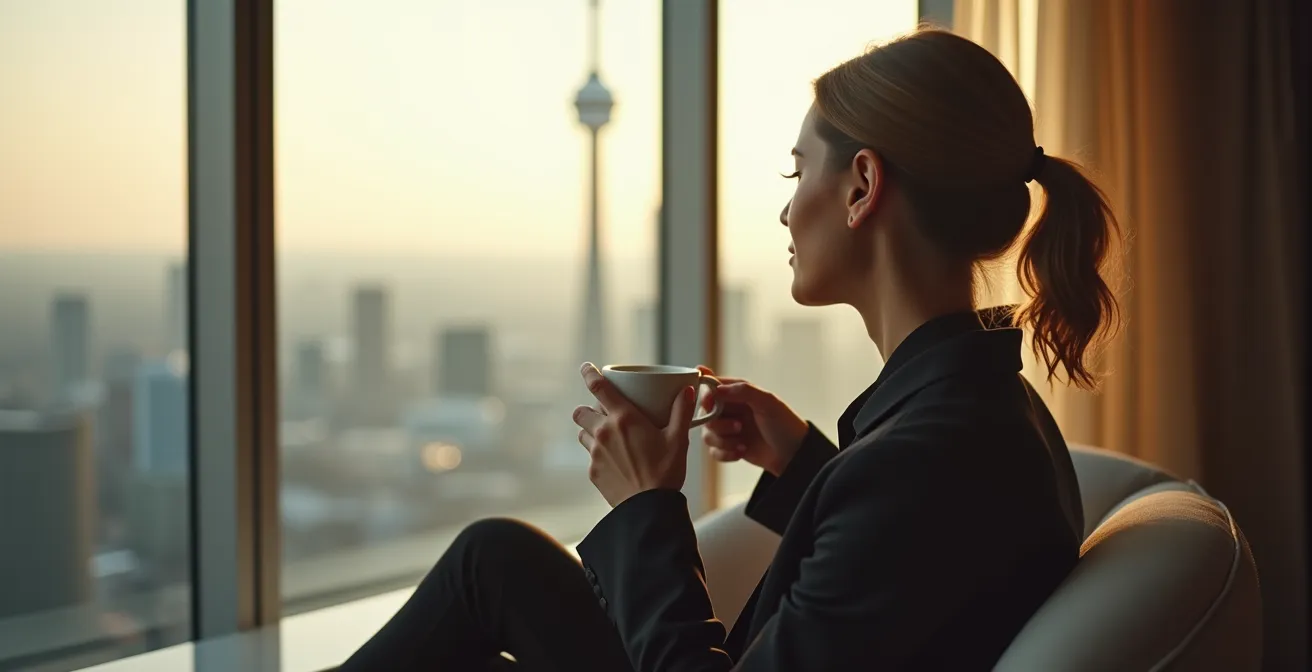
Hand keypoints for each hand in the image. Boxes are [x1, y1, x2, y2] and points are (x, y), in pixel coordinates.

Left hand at [573, 362, 697, 506]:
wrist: (650, 510)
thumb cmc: (666, 473)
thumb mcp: (678, 439)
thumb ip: (682, 411)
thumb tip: (688, 390)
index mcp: (624, 418)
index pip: (598, 387)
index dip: (589, 374)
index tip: (586, 367)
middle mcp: (604, 432)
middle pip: (582, 410)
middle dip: (589, 408)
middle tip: (606, 413)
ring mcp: (595, 453)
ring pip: (582, 433)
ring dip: (590, 430)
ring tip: (608, 437)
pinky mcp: (593, 471)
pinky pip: (589, 456)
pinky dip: (597, 453)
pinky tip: (615, 460)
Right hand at [696, 365, 808, 476]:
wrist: (794, 454)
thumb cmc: (784, 423)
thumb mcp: (766, 401)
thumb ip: (742, 390)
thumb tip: (715, 389)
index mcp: (738, 392)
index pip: (711, 387)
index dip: (706, 395)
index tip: (709, 403)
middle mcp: (730, 409)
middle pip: (704, 415)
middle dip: (718, 424)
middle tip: (739, 427)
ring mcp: (729, 429)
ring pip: (707, 435)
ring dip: (723, 441)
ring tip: (742, 443)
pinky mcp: (729, 447)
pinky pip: (713, 451)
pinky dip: (725, 454)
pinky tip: (742, 452)